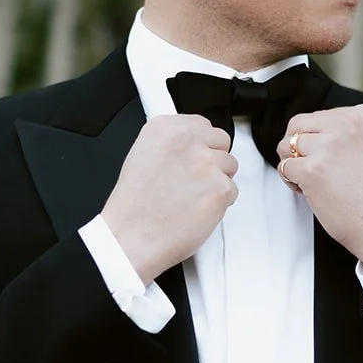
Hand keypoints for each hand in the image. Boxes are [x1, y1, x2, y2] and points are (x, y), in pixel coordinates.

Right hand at [101, 115, 238, 284]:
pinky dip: (219, 204)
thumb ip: (171, 144)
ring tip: (190, 198)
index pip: (202, 124)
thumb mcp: (141, 157)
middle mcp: (186, 141)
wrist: (130, 238)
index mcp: (164, 128)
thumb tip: (192, 143)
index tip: (195, 156)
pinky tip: (196, 210)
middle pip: (221, 141)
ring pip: (229, 167)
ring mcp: (205, 164)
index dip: (200, 144)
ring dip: (216, 182)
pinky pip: (232, 191)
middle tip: (194, 181)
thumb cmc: (133, 207)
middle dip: (213, 160)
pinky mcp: (220, 188)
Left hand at [276, 106, 362, 277]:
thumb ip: (341, 132)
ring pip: (286, 145)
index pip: (317, 116)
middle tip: (315, 169)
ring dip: (293, 164)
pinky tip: (311, 191)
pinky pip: (284, 167)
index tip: (331, 159)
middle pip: (297, 126)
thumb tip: (306, 131)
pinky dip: (291, 181)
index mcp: (362, 115)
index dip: (316, 140)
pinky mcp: (312, 169)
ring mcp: (328, 146)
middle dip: (298, 149)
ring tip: (314, 181)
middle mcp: (346, 125)